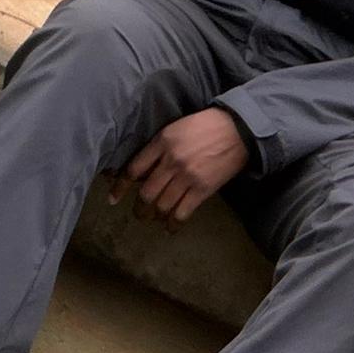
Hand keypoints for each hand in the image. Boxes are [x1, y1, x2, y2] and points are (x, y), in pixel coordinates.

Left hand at [114, 109, 249, 226]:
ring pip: (162, 205)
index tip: (113, 199)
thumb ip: (159, 148)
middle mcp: (171, 161)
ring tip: (155, 219)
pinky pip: (182, 212)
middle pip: (146, 192)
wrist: (239, 129)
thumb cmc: (206, 125)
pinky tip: (170, 227)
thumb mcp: (176, 129)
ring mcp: (187, 176)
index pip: (133, 169)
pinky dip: (173, 223)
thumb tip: (143, 172)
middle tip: (139, 213)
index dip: (120, 187)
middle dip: (139, 208)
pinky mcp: (203, 189)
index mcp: (162, 142)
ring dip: (155, 216)